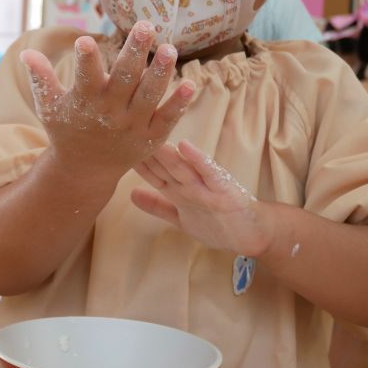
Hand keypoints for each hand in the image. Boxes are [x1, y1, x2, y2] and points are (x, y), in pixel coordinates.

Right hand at [21, 21, 194, 180]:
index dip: (86, 60)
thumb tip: (26, 53)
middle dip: (135, 52)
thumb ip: (42, 79)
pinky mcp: (150, 138)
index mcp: (84, 102)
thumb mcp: (50, 107)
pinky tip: (190, 84)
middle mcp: (110, 113)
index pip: (85, 77)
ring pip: (149, 96)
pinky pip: (167, 119)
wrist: (85, 171)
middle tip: (145, 25)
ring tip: (170, 48)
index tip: (85, 40)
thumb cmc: (67, 130)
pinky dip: (178, 104)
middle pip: (125, 79)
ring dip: (161, 72)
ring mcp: (133, 126)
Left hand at [131, 140, 269, 256]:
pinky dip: (197, 160)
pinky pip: (209, 173)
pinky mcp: (223, 189)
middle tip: (124, 132)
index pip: (151, 173)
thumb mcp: (181, 217)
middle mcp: (189, 184)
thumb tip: (131, 195)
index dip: (134, 161)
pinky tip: (186, 147)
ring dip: (164, 152)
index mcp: (177, 190)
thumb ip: (158, 205)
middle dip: (144, 152)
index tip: (114, 147)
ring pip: (181, 166)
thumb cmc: (218, 223)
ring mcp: (205, 186)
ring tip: (149, 136)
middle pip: (162, 166)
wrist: (253, 234)